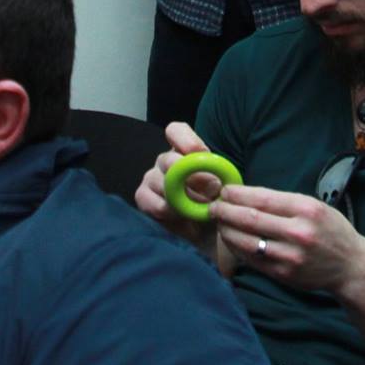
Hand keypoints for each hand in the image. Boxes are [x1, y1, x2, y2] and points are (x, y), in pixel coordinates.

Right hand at [135, 121, 216, 245]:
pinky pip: (155, 203)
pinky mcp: (143, 197)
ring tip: (199, 211)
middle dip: (191, 177)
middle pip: (169, 159)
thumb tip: (214, 183)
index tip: (199, 153)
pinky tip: (182, 218)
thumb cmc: (212, 203)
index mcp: (184, 151)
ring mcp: (151, 177)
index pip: (176, 131)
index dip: (186, 140)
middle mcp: (165, 161)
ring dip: (184, 199)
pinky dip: (172, 213)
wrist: (203, 233)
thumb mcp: (222, 188)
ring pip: (162, 183)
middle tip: (211, 192)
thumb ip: (218, 179)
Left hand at [210, 184, 364, 293]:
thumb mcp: (314, 206)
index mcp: (306, 209)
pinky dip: (237, 248)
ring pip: (247, 242)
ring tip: (219, 223)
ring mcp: (290, 256)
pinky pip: (252, 259)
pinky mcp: (284, 274)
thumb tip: (246, 195)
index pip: (262, 198)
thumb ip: (284, 202)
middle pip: (250, 219)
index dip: (238, 194)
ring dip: (227, 230)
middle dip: (226, 211)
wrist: (350, 266)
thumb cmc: (331, 230)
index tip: (225, 190)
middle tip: (213, 206)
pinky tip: (231, 239)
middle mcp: (298, 233)